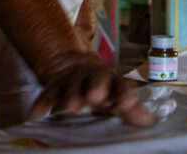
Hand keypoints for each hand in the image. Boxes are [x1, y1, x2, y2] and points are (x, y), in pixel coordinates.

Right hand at [29, 52, 154, 126]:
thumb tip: (149, 121)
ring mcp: (72, 79)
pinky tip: (37, 115)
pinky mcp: (53, 86)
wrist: (71, 65)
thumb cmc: (99, 87)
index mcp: (111, 79)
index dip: (123, 94)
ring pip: (71, 86)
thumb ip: (130, 109)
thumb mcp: (115, 94)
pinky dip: (42, 104)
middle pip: (96, 80)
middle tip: (96, 98)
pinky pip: (46, 94)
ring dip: (70, 96)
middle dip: (96, 88)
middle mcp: (92, 76)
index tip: (126, 104)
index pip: (120, 85)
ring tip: (71, 108)